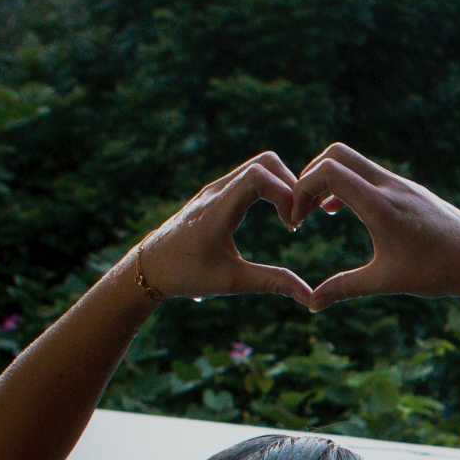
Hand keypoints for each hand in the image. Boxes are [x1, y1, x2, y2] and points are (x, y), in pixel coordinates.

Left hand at [127, 154, 311, 302]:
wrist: (148, 266)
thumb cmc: (187, 275)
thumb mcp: (232, 282)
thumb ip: (273, 283)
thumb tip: (311, 297)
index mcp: (217, 211)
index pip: (259, 176)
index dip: (286, 193)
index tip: (293, 225)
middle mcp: (216, 191)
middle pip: (266, 162)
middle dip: (291, 185)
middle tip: (297, 219)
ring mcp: (215, 188)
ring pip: (259, 165)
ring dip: (282, 186)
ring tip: (290, 219)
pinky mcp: (216, 192)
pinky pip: (250, 175)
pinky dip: (270, 188)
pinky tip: (276, 215)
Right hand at [286, 143, 459, 310]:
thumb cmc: (436, 272)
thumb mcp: (385, 281)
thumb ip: (344, 288)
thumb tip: (310, 304)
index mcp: (380, 204)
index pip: (327, 172)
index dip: (301, 190)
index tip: (296, 220)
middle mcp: (390, 186)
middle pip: (336, 154)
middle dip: (310, 177)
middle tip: (302, 209)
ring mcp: (402, 184)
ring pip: (355, 163)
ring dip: (330, 181)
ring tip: (318, 213)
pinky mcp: (411, 190)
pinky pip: (371, 174)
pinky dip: (349, 184)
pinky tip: (343, 211)